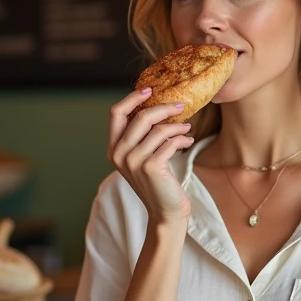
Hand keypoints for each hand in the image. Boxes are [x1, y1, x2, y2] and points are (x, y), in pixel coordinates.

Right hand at [108, 88, 194, 224]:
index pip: (116, 113)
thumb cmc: (157, 182)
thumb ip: (141, 136)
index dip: (132, 98)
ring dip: (177, 126)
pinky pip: (169, 142)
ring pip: (158, 129)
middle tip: (180, 106)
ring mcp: (133, 161)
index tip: (150, 90)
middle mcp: (119, 154)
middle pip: (140, 117)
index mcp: (113, 148)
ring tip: (186, 128)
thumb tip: (156, 106)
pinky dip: (182, 139)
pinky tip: (187, 142)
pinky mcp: (150, 167)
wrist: (165, 211)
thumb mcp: (142, 156)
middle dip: (163, 108)